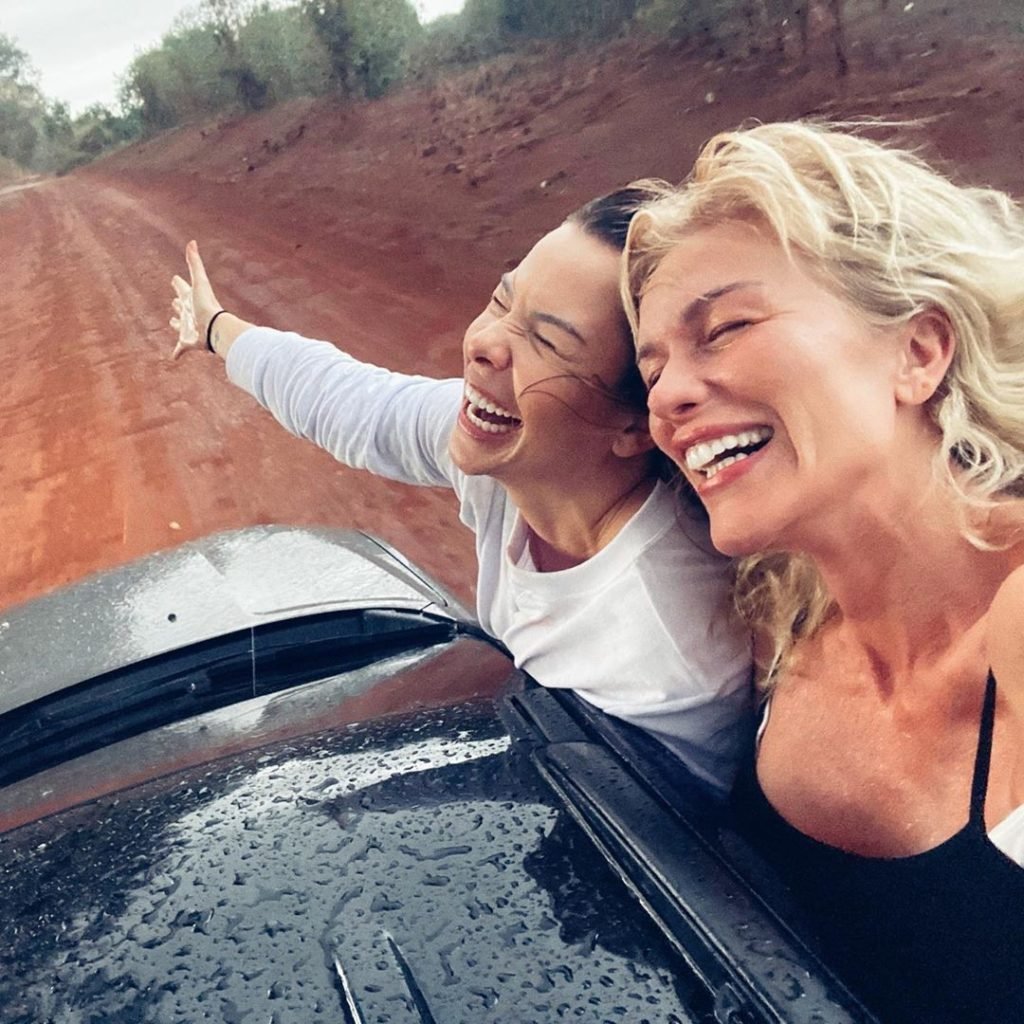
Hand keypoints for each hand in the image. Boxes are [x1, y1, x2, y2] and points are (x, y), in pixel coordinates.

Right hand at [169, 240, 223, 359]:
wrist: (216, 329)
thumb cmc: (207, 305)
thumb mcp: (200, 282)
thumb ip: (195, 263)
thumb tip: (192, 242)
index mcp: (191, 299)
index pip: (183, 288)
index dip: (179, 284)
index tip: (175, 279)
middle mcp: (190, 313)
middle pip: (182, 306)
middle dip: (178, 303)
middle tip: (175, 301)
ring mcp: (188, 327)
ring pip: (181, 325)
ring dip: (177, 324)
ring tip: (173, 321)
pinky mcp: (187, 342)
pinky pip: (180, 349)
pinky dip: (177, 353)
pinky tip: (173, 358)